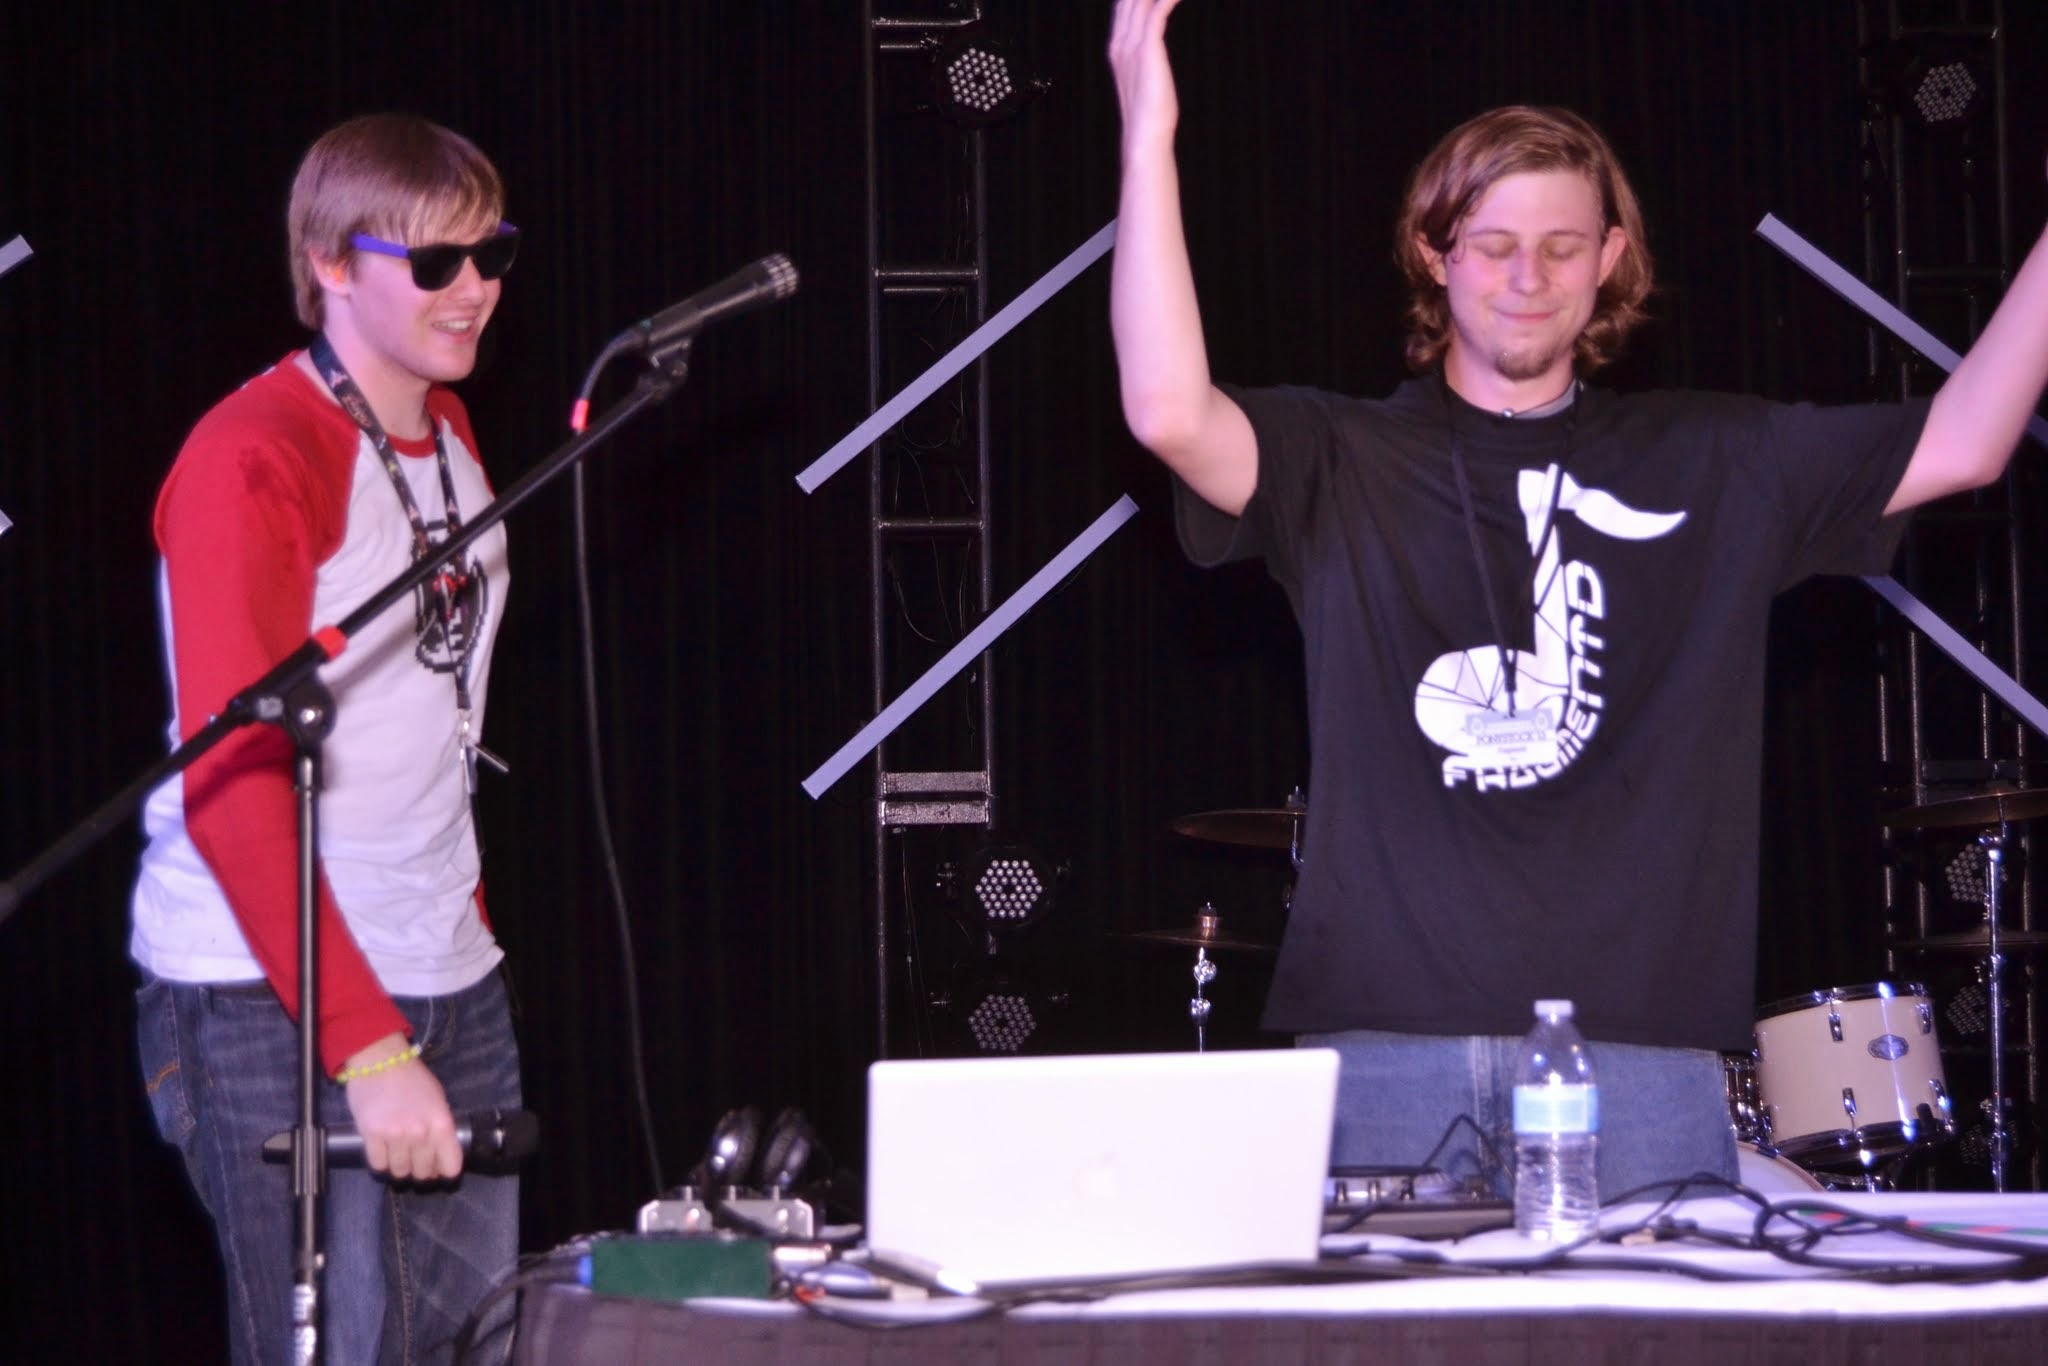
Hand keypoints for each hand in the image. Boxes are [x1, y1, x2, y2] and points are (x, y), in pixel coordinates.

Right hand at [340, 1033, 462, 1180]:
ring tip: (395, 1149)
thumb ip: (440, 1130)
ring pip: (399, 1172)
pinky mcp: (371, 1135)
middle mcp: (421, 1133)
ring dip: (398, 1165)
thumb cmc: (411, 1079)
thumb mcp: (437, 1100)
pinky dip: (380, 1160)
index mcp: (442, 1123)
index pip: (451, 1167)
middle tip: (412, 1155)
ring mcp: (395, 1135)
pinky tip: (381, 1147)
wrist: (379, 1059)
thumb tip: (439, 1162)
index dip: (443, 1171)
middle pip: (423, 1173)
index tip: (436, 1168)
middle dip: (418, 1168)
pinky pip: (378, 1165)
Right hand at [1108, 0, 1185, 158]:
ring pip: (1140, 0)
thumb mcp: (1146, 78)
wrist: (1145, 135)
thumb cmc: (1150, 113)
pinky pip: (1158, 10)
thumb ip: (1147, 59)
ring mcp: (1132, 44)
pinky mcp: (1148, 48)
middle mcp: (1120, 41)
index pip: (1123, 4)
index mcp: (1117, 46)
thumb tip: (1153, 54)